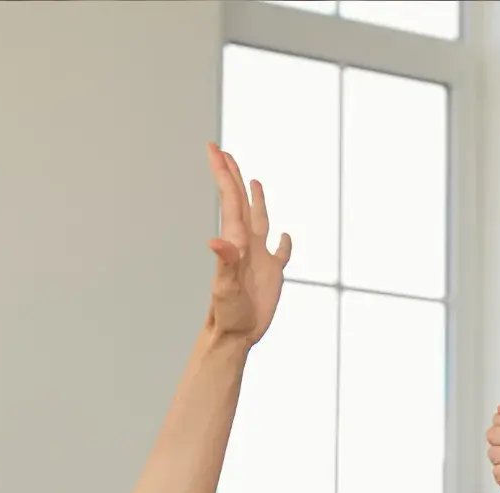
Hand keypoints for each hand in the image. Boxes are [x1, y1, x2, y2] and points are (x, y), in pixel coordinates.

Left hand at [204, 144, 287, 344]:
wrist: (235, 335)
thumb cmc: (228, 314)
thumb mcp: (224, 289)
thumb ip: (224, 263)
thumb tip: (218, 241)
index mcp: (236, 241)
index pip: (230, 199)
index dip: (222, 173)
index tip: (214, 148)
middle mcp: (246, 244)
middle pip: (240, 202)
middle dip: (232, 176)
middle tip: (223, 152)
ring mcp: (259, 258)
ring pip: (259, 220)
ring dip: (256, 200)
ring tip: (253, 181)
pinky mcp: (272, 274)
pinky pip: (281, 253)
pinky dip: (284, 243)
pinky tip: (285, 236)